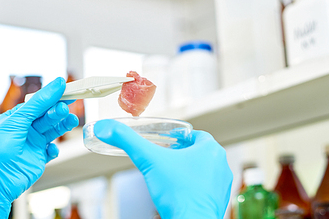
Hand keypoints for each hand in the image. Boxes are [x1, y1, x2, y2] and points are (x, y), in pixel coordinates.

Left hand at [0, 77, 78, 218]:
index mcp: (16, 118)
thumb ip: (38, 103)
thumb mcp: (17, 121)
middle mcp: (24, 130)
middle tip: (66, 108)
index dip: (52, 96)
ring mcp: (32, 145)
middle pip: (47, 116)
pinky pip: (51, 151)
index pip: (38, 103)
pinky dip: (55, 149)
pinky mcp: (38, 159)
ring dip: (62, 126)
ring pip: (52, 131)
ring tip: (72, 121)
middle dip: (58, 111)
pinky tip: (53, 148)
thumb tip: (57, 84)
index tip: (67, 89)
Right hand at [94, 120, 232, 218]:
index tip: (168, 141)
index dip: (180, 138)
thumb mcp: (147, 160)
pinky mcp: (219, 202)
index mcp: (211, 150)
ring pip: (203, 170)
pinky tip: (178, 192)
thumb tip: (106, 127)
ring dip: (188, 170)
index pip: (196, 135)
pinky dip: (192, 187)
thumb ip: (127, 140)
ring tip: (170, 175)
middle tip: (166, 158)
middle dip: (182, 154)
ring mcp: (222, 185)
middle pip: (199, 152)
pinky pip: (205, 188)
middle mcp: (221, 165)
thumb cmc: (177, 194)